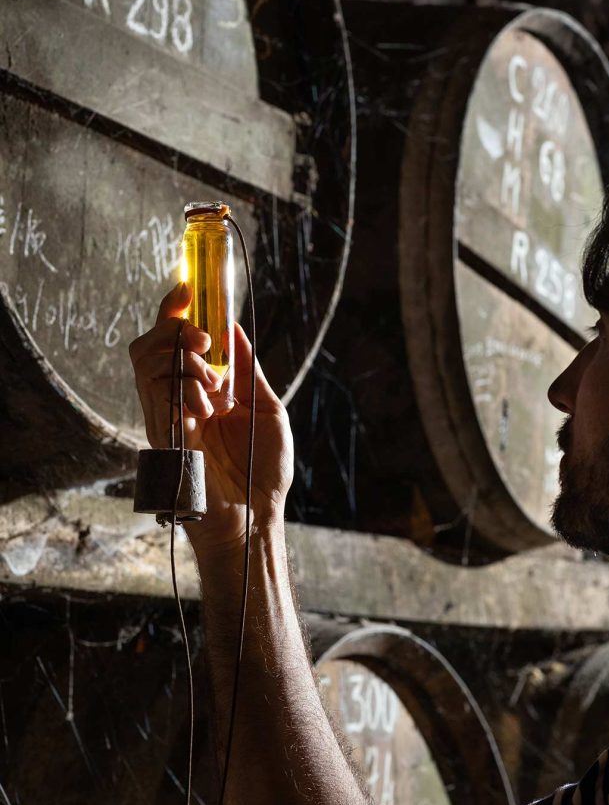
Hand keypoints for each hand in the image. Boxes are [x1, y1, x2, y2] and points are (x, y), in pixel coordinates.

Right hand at [129, 281, 293, 556]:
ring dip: (181, 358)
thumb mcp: (265, 406)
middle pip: (149, 344)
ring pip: (146, 363)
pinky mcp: (162, 435)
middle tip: (203, 340)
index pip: (174, 340)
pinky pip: (156, 394)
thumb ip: (246, 368)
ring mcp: (166, 416)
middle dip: (173, 327)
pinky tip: (207, 407)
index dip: (174, 310)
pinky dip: (183, 388)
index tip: (187, 287)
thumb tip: (232, 327)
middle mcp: (178, 399)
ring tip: (211, 380)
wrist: (255, 517)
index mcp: (202, 389)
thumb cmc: (262, 471)